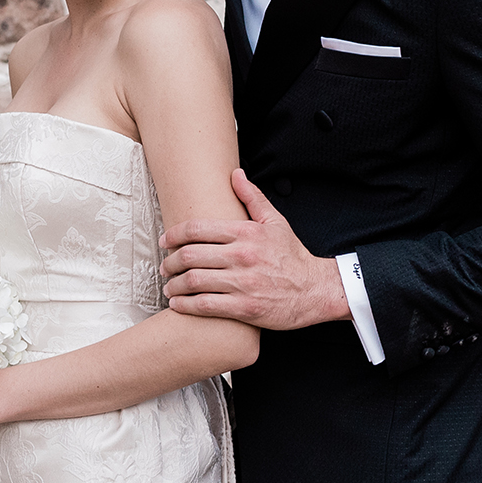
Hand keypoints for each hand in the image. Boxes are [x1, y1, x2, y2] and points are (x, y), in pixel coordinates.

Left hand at [160, 170, 349, 329]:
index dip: (174, 234)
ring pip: (193, 281)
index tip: (165, 240)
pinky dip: (185, 305)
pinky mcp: (244, 308)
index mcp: (246, 232)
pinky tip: (178, 304)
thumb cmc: (293, 257)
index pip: (197, 228)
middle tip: (165, 267)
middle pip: (190, 255)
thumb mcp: (276, 222)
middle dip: (170, 262)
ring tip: (169, 286)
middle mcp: (241, 256)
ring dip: (174, 285)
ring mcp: (242, 283)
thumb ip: (252, 198)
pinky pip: (205, 305)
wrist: (316, 290)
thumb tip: (235, 175)